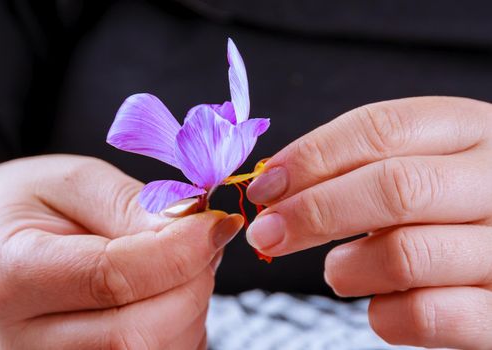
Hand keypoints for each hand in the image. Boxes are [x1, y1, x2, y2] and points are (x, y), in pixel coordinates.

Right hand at [0, 154, 242, 348]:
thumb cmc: (36, 205)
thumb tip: (194, 224)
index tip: (218, 221)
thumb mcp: (76, 181)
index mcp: (14, 275)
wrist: (1, 240)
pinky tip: (170, 288)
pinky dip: (185, 322)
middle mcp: (30, 338)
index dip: (181, 250)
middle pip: (140, 332)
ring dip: (193, 301)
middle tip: (201, 239)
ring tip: (181, 260)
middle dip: (193, 280)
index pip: (113, 278)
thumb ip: (132, 205)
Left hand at [245, 97, 491, 348]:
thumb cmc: (450, 204)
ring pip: (405, 255)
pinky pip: (427, 316)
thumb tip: (275, 185)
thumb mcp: (422, 162)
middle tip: (267, 234)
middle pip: (394, 188)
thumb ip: (360, 165)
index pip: (381, 129)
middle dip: (313, 213)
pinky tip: (381, 303)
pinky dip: (384, 315)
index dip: (311, 157)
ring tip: (338, 270)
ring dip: (346, 268)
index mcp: (472, 130)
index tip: (266, 186)